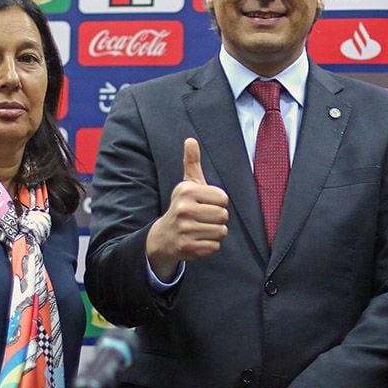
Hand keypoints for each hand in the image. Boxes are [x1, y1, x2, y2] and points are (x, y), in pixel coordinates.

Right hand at [146, 138, 228, 279]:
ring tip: (200, 229)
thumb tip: (190, 140)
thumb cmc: (182, 207)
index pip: (223, 198)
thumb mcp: (186, 185)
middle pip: (223, 216)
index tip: (204, 204)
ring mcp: (185, 230)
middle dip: (217, 219)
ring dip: (214, 233)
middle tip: (203, 219)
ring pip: (221, 232)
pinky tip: (197, 240)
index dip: (218, 203)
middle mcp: (183, 209)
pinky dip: (209, 246)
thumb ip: (191, 163)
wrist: (164, 237)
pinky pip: (214, 247)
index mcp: (186, 191)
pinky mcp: (187, 248)